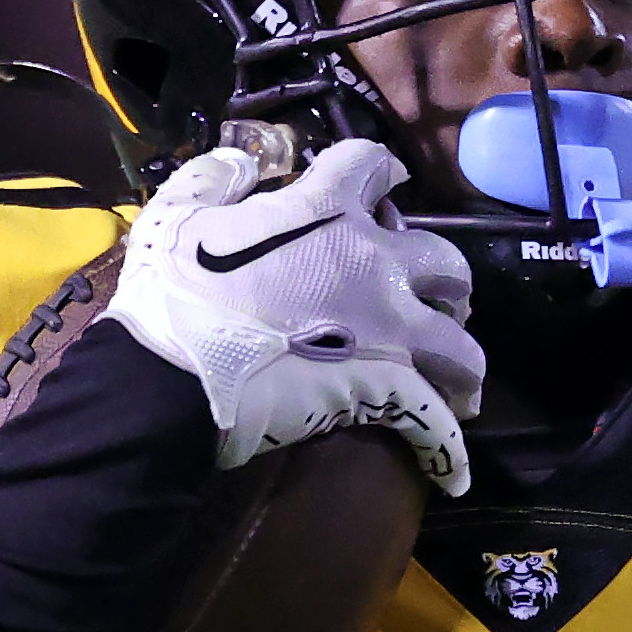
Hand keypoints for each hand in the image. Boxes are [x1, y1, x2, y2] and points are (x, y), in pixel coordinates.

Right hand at [107, 137, 484, 495]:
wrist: (170, 374)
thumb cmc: (173, 292)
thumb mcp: (176, 215)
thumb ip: (215, 180)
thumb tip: (242, 161)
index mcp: (327, 210)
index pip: (372, 165)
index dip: (380, 170)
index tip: (384, 180)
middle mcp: (376, 263)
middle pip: (445, 259)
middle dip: (444, 278)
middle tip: (433, 295)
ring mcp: (390, 330)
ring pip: (460, 346)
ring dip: (460, 361)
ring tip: (455, 378)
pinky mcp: (386, 391)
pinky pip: (435, 423)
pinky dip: (444, 448)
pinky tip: (452, 469)